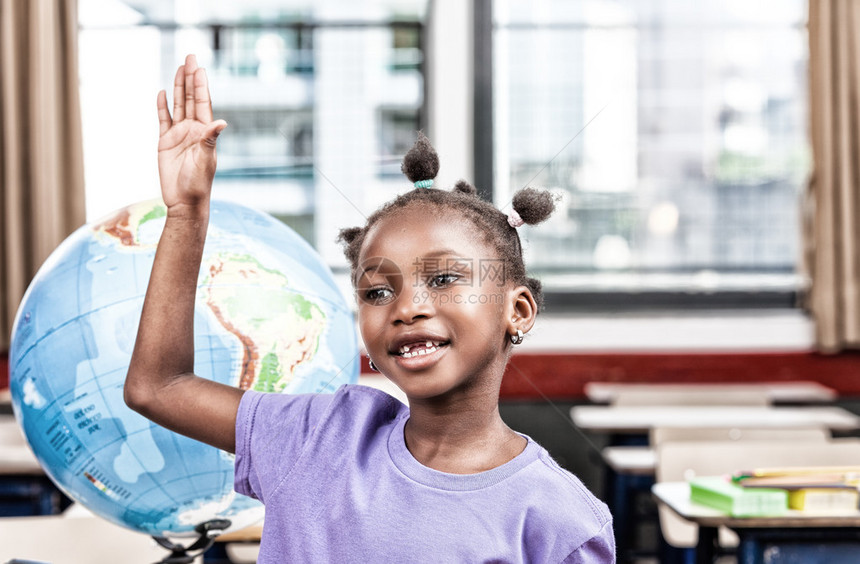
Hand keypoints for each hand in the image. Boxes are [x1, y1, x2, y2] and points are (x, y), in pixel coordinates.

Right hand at [156, 54, 226, 209]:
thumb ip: (211, 140)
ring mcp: (179, 135)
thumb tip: (222, 122)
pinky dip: (162, 107)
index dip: (200, 85)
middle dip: (190, 78)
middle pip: (190, 98)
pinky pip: (163, 120)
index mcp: (204, 133)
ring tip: (179, 68)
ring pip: (177, 105)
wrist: (183, 202)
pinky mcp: (165, 143)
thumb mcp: (206, 161)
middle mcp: (192, 130)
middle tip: (190, 56)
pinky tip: (162, 93)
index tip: (199, 67)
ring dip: (177, 87)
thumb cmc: (198, 184)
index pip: (202, 103)